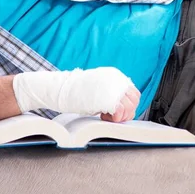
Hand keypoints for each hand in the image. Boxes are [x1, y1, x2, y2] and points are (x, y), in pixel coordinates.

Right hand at [12, 67, 139, 121]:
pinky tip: (102, 117)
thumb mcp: (97, 87)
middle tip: (111, 117)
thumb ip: (110, 92)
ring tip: (105, 117)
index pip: (132, 92)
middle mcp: (116, 79)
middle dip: (126, 112)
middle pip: (134, 100)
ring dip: (120, 116)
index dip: (127, 105)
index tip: (116, 112)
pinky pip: (121, 112)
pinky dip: (114, 118)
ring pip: (130, 106)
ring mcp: (113, 88)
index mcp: (114, 75)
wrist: (60, 88)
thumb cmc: (75, 91)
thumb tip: (122, 106)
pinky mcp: (108, 98)